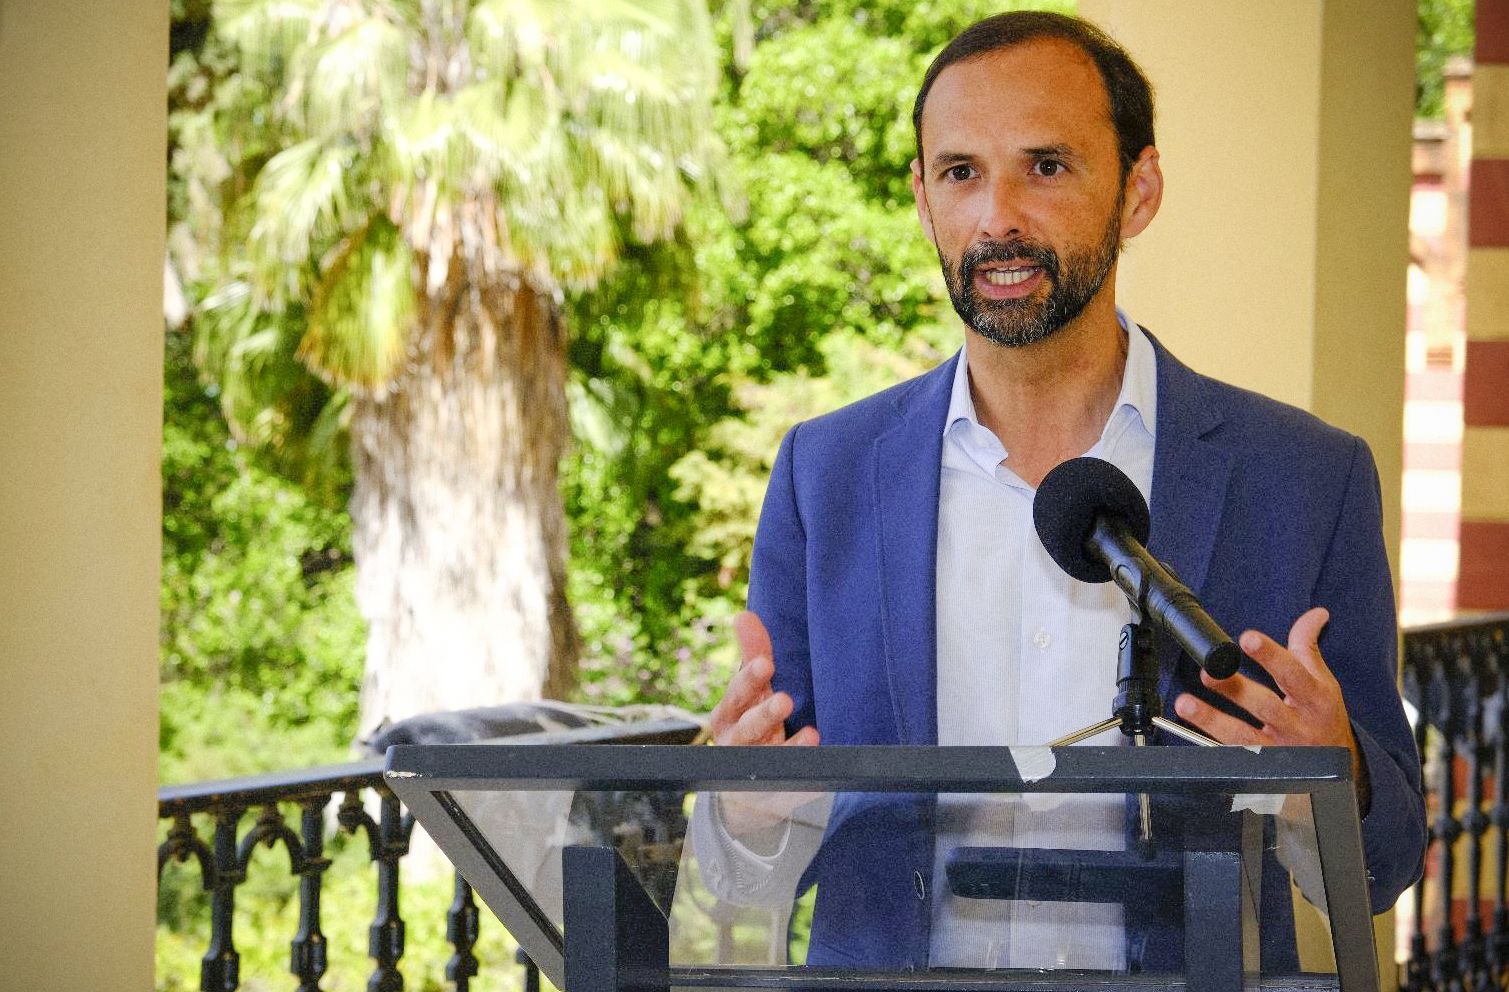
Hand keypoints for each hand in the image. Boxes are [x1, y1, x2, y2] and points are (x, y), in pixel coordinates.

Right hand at [706, 611, 818, 842]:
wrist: (746, 789)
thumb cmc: (751, 724)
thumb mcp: (751, 692)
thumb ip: (752, 654)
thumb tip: (745, 615)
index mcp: (729, 714)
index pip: (737, 694)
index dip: (749, 680)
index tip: (765, 663)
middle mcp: (736, 743)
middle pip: (747, 727)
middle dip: (764, 714)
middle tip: (785, 700)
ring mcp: (753, 771)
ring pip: (766, 759)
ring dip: (788, 747)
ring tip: (811, 734)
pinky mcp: (774, 792)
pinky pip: (789, 787)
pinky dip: (805, 778)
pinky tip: (821, 765)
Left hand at [1173, 607, 1369, 810]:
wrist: (1339, 769)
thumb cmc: (1323, 716)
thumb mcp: (1322, 682)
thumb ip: (1308, 646)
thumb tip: (1315, 614)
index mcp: (1316, 699)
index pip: (1293, 673)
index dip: (1271, 656)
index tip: (1248, 638)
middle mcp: (1299, 725)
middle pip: (1266, 706)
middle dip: (1235, 689)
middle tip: (1209, 672)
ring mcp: (1280, 751)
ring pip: (1245, 737)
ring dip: (1212, 720)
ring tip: (1185, 703)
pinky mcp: (1263, 770)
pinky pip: (1236, 759)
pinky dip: (1214, 747)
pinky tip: (1191, 733)